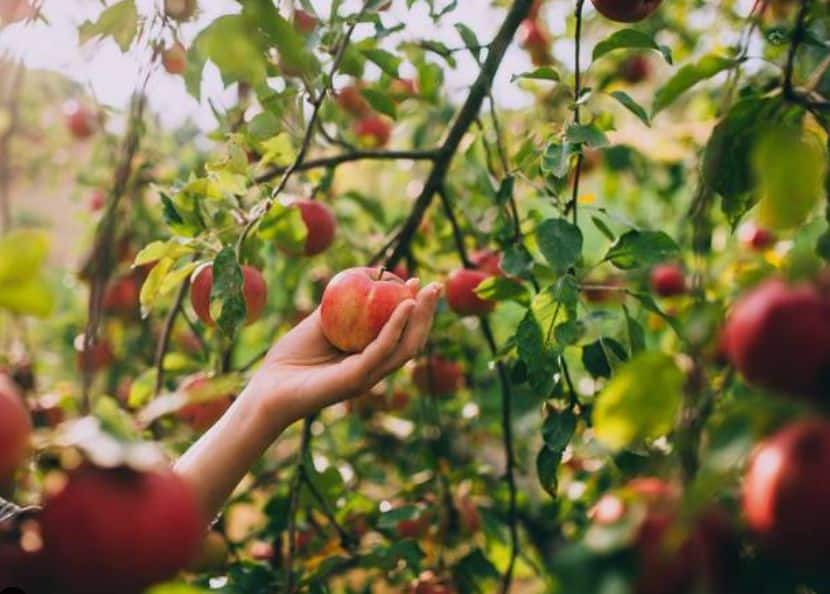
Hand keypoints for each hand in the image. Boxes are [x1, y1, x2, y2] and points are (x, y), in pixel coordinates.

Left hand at [245, 279, 441, 429]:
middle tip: (435, 287)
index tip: (419, 283)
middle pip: (411, 341)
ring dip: (419, 319)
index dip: (415, 310)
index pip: (401, 334)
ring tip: (426, 294)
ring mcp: (367, 376)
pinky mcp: (356, 379)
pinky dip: (395, 327)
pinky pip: (381, 350)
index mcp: (368, 359)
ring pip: (404, 347)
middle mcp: (373, 370)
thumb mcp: (318, 324)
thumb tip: (359, 277)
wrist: (267, 389)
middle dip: (427, 314)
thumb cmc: (290, 359)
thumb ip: (339, 306)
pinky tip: (402, 306)